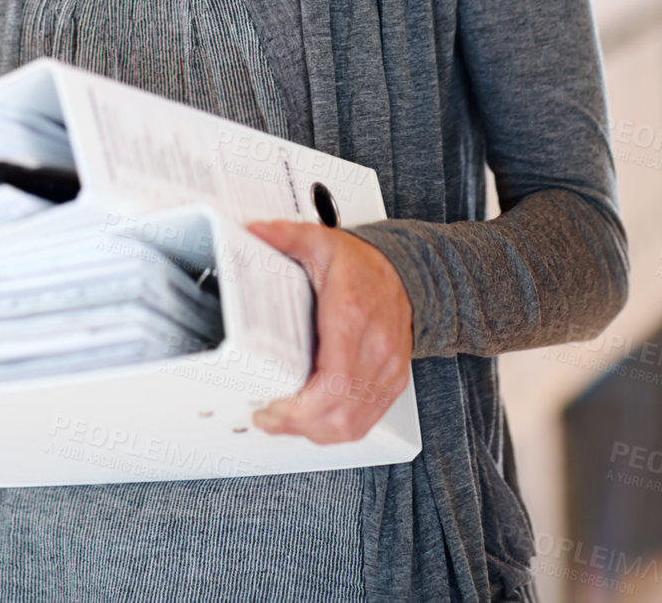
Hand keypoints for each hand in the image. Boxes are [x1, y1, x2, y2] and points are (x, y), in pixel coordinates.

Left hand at [246, 220, 412, 444]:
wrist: (407, 272)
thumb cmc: (363, 264)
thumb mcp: (321, 241)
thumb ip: (286, 236)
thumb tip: (254, 230)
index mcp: (351, 316)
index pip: (334, 379)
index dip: (302, 405)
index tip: (274, 404)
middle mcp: (374, 349)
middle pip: (340, 411)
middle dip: (299, 423)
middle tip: (269, 415)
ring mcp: (386, 370)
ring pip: (353, 424)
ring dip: (316, 432)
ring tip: (285, 422)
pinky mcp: (392, 383)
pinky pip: (366, 421)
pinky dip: (337, 430)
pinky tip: (315, 423)